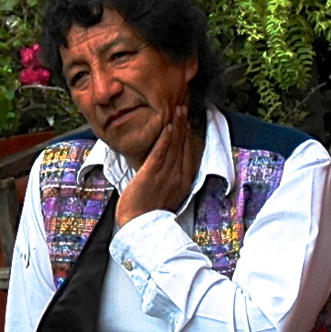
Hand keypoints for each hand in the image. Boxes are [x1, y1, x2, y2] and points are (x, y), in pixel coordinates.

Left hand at [117, 96, 200, 220]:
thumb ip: (170, 177)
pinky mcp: (151, 174)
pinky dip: (164, 138)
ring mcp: (166, 175)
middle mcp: (178, 176)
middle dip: (185, 123)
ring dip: (177, 125)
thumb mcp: (167, 193)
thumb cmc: (149, 212)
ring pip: (174, 145)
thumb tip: (170, 163)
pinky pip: (160, 153)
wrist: (140, 226)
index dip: (190, 133)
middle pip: (184, 145)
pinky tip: (167, 125)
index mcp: (183, 181)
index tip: (189, 119)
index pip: (190, 152)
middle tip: (185, 104)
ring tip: (178, 108)